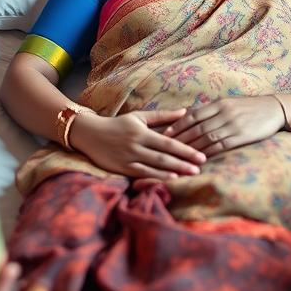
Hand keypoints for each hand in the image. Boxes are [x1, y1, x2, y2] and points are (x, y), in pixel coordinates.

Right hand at [70, 109, 206, 178]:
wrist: (90, 134)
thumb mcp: (139, 116)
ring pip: (154, 166)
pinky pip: (142, 174)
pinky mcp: (121, 168)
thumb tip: (184, 111)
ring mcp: (129, 158)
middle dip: (183, 162)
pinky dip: (156, 177)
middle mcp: (136, 145)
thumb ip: (162, 116)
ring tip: (190, 174)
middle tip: (201, 167)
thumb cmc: (118, 124)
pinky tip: (170, 179)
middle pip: (164, 156)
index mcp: (142, 132)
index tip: (201, 155)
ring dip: (173, 171)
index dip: (185, 149)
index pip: (168, 142)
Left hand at [163, 95, 283, 155]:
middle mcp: (224, 113)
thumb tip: (189, 116)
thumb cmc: (249, 107)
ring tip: (179, 156)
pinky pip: (221, 145)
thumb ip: (210, 110)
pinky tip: (200, 159)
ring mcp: (233, 125)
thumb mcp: (229, 103)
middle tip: (167, 147)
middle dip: (181, 138)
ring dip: (192, 147)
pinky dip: (209, 152)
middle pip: (197, 127)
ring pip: (207, 137)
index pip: (193, 114)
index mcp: (219, 103)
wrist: (275, 109)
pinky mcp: (242, 136)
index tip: (166, 134)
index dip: (178, 125)